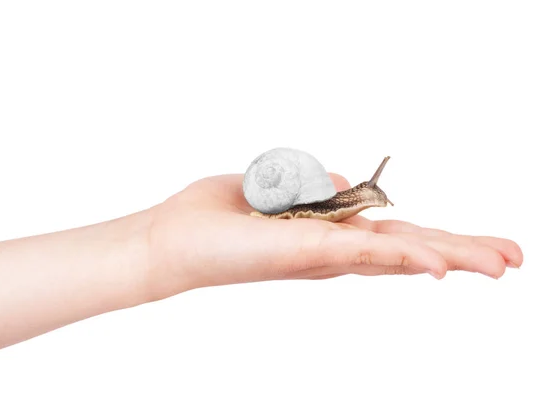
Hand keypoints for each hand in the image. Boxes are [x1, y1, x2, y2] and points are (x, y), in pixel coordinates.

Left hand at [145, 173, 522, 297]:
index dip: (438, 241)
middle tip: (513, 260)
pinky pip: (358, 251)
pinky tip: (440, 266)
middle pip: (408, 250)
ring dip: (451, 256)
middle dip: (463, 252)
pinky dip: (401, 259)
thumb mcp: (276, 188)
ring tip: (501, 263)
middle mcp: (333, 251)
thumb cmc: (223, 215)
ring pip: (396, 255)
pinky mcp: (303, 250)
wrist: (175, 239)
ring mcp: (322, 254)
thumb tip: (346, 182)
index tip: (481, 249)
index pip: (395, 237)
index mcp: (330, 235)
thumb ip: (316, 185)